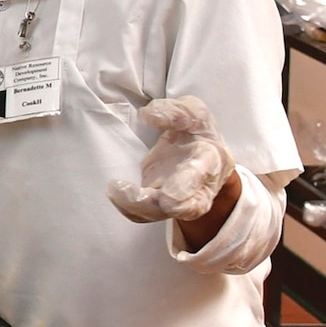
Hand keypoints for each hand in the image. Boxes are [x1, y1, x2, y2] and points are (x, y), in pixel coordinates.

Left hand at [107, 96, 235, 222]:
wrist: (205, 152)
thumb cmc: (197, 130)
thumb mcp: (193, 112)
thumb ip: (176, 112)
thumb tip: (149, 116)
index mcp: (209, 160)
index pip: (200, 174)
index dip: (184, 187)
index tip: (166, 196)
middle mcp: (198, 187)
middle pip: (186, 206)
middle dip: (160, 205)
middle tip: (133, 195)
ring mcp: (180, 200)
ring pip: (163, 214)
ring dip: (138, 207)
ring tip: (115, 190)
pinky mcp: (161, 204)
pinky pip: (147, 214)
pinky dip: (130, 208)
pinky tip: (115, 193)